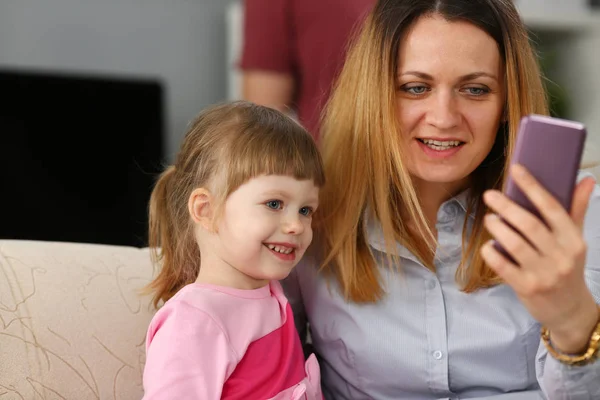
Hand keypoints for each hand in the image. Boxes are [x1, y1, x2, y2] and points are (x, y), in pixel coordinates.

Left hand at [481, 164, 597, 353]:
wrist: (570, 311)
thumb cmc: (568, 268)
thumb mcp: (575, 241)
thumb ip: (576, 210)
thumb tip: (586, 179)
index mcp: (574, 240)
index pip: (553, 207)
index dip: (533, 186)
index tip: (516, 169)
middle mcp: (561, 256)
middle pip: (530, 224)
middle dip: (507, 206)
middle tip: (490, 195)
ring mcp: (544, 273)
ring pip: (515, 244)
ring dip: (498, 228)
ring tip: (489, 218)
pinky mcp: (527, 287)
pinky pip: (503, 266)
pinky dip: (492, 253)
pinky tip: (487, 246)